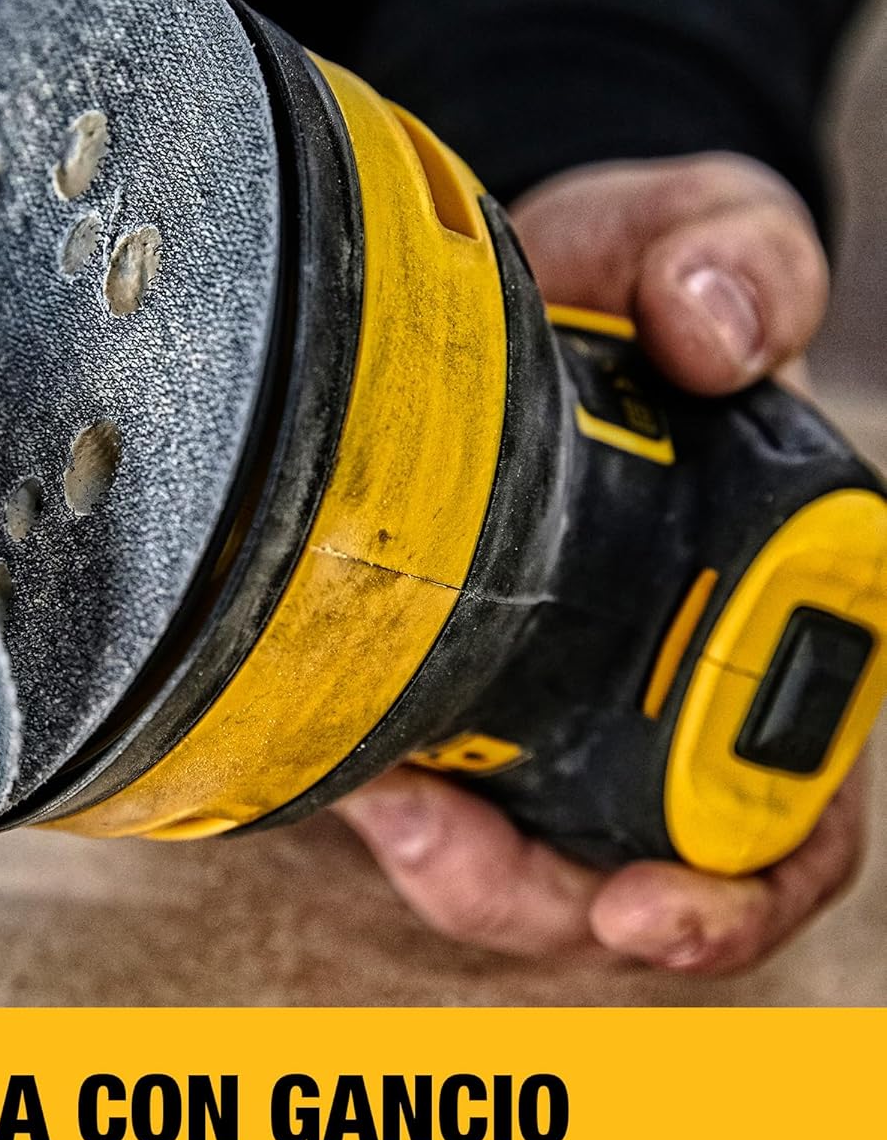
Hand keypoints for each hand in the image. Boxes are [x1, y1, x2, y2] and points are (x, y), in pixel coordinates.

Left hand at [335, 153, 865, 972]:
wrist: (490, 296)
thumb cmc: (615, 287)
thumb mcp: (679, 237)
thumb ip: (727, 256)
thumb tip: (724, 329)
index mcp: (756, 620)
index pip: (788, 811)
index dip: (739, 887)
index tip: (650, 902)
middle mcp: (655, 689)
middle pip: (632, 870)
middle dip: (545, 895)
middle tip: (450, 853)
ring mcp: (542, 702)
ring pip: (516, 861)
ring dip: (453, 866)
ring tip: (393, 804)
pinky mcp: (442, 690)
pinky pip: (419, 792)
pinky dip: (383, 798)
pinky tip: (351, 757)